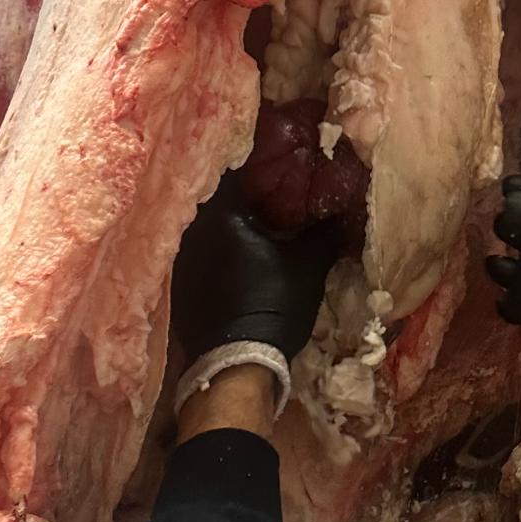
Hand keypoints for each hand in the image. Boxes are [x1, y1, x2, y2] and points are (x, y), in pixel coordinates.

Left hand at [171, 172, 349, 366]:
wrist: (238, 361)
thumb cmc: (274, 303)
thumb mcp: (309, 264)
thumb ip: (323, 231)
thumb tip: (341, 210)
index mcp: (222, 214)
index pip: (237, 171)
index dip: (259, 162)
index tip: (277, 160)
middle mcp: (193, 228)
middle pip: (218, 196)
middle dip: (242, 191)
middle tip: (268, 188)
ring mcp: (181, 256)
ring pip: (207, 224)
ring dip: (228, 220)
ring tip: (254, 218)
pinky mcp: (179, 281)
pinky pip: (201, 250)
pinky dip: (218, 246)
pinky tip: (237, 253)